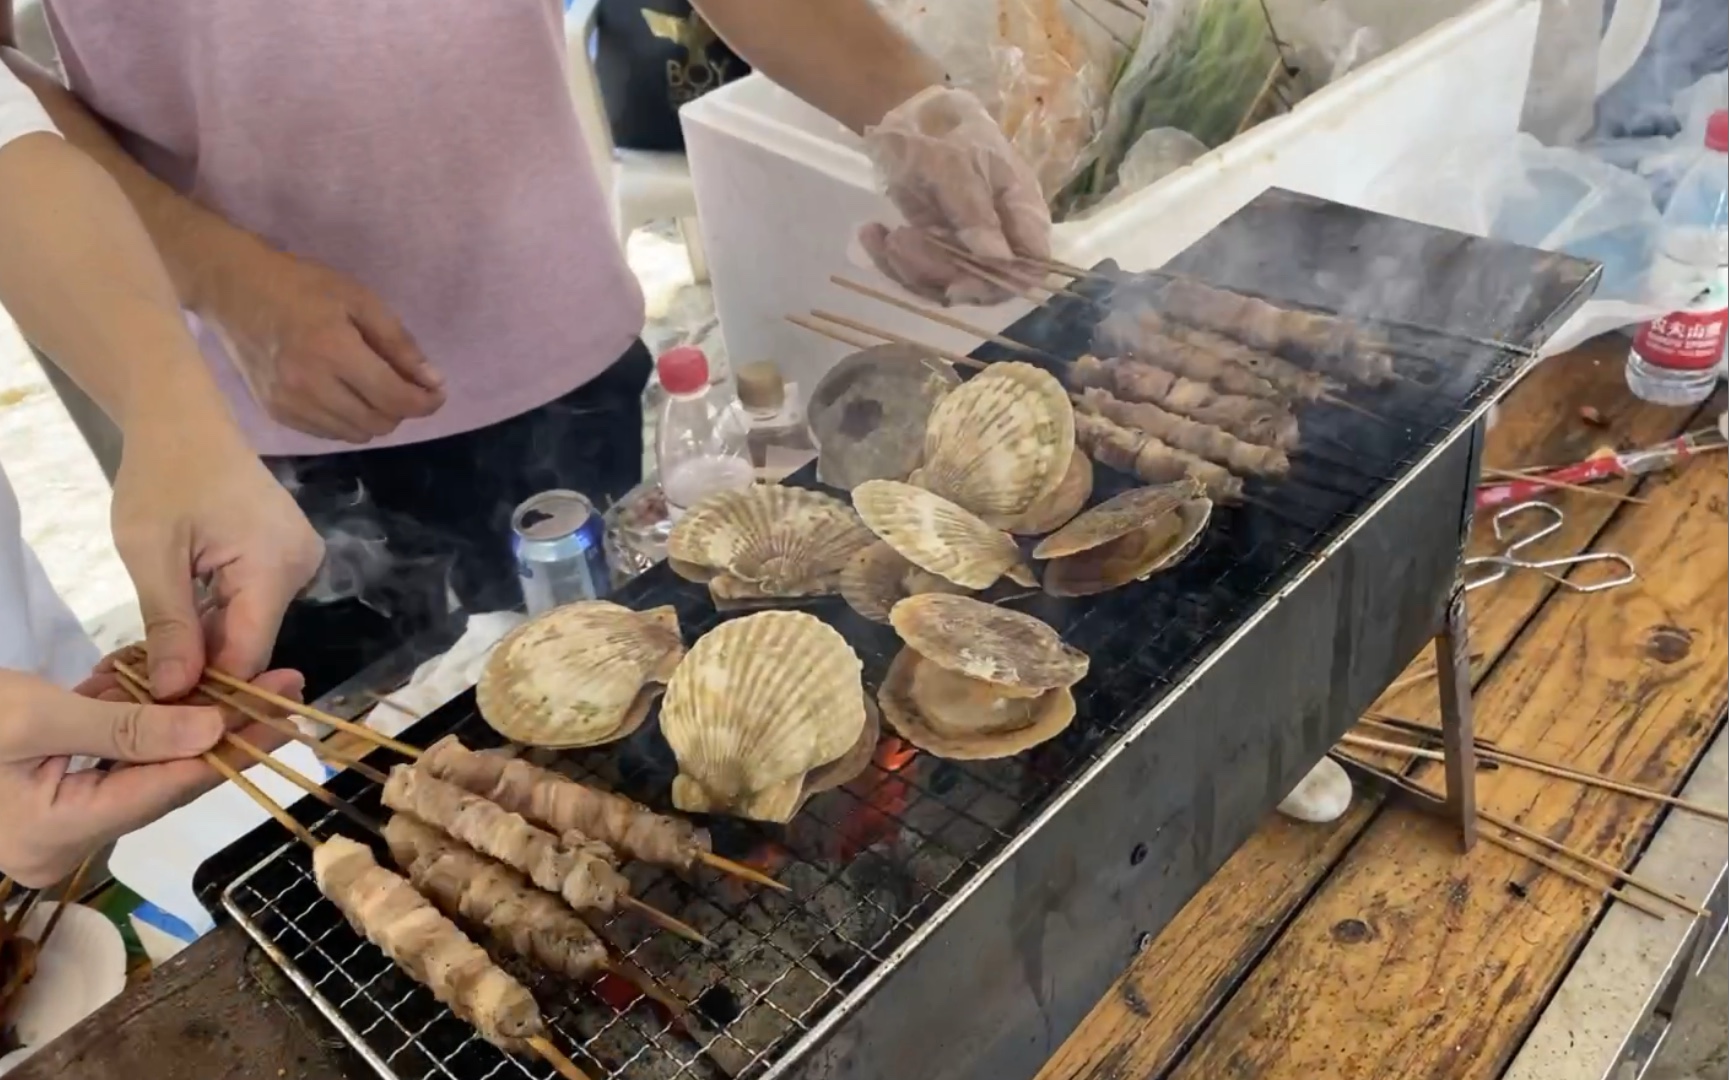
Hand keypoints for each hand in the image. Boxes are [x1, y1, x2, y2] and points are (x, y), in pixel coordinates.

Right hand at [0, 664, 302, 887]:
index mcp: (56, 833)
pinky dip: (138, 712)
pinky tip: (180, 681)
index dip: (229, 753)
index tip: (281, 718)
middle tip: (283, 691)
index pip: (165, 790)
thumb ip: (126, 727)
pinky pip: (107, 748)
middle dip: (221, 730)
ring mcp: (53, 810)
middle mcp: (62, 835)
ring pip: (140, 758)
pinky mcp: (47, 780)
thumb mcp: (35, 716)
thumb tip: (212, 734)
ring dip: (188, 716)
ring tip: (251, 681)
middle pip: (161, 777)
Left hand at [112, 420, 324, 697]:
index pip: (249, 654)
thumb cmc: (162, 475)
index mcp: (274, 566)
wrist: (185, 421)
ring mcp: (300, 562)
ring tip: (162, 651)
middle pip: (254, 644)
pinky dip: (219, 619)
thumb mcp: (150, 551)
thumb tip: (174, 695)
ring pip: (253, 628)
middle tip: (150, 679)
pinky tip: (186, 621)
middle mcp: (302, 569)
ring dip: (209, 643)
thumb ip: (168, 624)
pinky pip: (255, 606)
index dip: (206, 688)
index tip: (159, 706)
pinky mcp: (290, 558)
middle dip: (205, 667)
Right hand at [199, 238, 444, 442]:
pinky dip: (346, 420)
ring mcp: (288, 404)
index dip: (425, 402)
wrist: (233, 290)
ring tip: (371, 387)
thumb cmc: (301, 286)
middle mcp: (309, 386)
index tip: (437, 393)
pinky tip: (343, 394)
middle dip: (401, 409)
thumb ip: (399, 343)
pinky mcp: (275, 412)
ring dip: (374, 417)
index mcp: (333, 351)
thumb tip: (432, 381)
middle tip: (403, 384)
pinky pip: (328, 434)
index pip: (394, 398)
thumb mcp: (358, 300)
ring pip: (355, 434)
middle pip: (378, 423)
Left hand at [859, 87, 1052, 305]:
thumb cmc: (945, 132)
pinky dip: (891, 262)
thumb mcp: (958, 166)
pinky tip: (871, 234)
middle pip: (983, 285)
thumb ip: (976, 214)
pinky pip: (920, 276)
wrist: (910, 117)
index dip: (1003, 282)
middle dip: (938, 272)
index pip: (1031, 266)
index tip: (961, 280)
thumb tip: (998, 260)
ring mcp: (968, 246)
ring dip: (908, 269)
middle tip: (899, 241)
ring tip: (881, 235)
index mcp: (1020, 211)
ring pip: (947, 286)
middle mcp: (1001, 236)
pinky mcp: (937, 250)